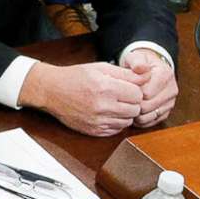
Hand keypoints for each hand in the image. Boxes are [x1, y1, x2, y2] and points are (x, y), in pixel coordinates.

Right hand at [19, 59, 151, 135]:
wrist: (51, 91)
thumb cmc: (75, 77)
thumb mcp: (101, 68)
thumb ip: (127, 73)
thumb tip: (148, 74)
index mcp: (106, 88)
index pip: (138, 94)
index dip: (135, 89)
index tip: (127, 86)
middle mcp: (102, 106)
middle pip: (135, 109)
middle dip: (132, 102)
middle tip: (122, 95)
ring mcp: (97, 121)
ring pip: (127, 121)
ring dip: (125, 113)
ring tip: (114, 104)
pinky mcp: (94, 131)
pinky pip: (116, 130)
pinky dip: (116, 122)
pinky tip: (107, 113)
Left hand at [121, 47, 177, 126]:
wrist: (150, 69)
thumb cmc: (140, 64)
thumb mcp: (136, 57)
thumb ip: (136, 61)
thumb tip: (140, 68)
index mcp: (165, 75)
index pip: (146, 93)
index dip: (133, 93)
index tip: (127, 89)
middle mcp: (171, 90)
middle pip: (147, 107)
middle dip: (134, 104)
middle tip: (125, 99)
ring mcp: (170, 102)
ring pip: (149, 116)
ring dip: (137, 114)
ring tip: (130, 104)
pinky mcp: (166, 112)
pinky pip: (152, 122)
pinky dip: (141, 120)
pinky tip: (135, 111)